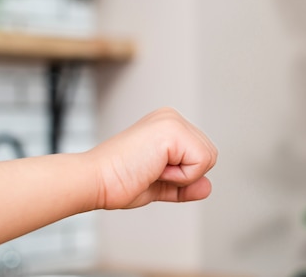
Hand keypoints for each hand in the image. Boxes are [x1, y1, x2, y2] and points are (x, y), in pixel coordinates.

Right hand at [86, 107, 217, 209]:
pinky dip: (181, 176)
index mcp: (168, 125)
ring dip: (182, 176)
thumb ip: (185, 185)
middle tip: (151, 172)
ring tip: (152, 169)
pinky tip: (154, 168)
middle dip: (185, 175)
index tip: (151, 172)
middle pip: (210, 155)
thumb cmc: (118, 181)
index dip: (183, 176)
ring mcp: (172, 120)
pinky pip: (201, 162)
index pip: (200, 156)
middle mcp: (172, 117)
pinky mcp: (173, 130)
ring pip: (208, 158)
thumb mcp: (160, 185)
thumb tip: (207, 187)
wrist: (95, 181)